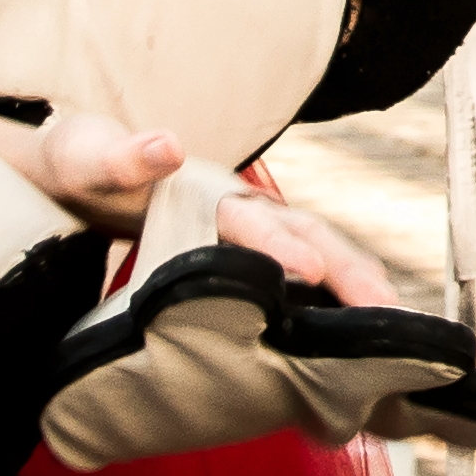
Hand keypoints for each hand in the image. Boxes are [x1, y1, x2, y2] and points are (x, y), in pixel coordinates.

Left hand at [34, 124, 395, 304]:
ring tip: (393, 325)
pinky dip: (339, 296)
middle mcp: (239, 204)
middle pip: (308, 233)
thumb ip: (124, 155)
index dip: (278, 245)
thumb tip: (165, 145)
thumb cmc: (84, 162)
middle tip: (385, 312)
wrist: (82, 164)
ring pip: (318, 250)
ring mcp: (250, 226)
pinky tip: (361, 330)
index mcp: (206, 188)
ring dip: (357, 283)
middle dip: (348, 269)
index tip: (309, 270)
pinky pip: (304, 273)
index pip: (250, 220)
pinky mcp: (249, 250)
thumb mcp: (89, 157)